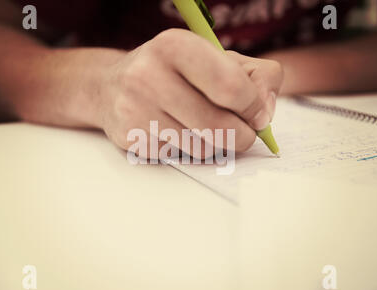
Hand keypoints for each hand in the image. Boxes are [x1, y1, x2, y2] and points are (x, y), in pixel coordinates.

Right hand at [94, 29, 282, 157]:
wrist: (111, 88)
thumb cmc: (173, 73)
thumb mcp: (214, 58)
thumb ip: (255, 75)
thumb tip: (265, 111)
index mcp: (175, 45)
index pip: (230, 86)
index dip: (254, 106)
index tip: (258, 114)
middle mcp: (149, 75)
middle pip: (218, 126)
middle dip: (242, 136)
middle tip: (243, 133)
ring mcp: (136, 109)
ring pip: (202, 148)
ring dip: (215, 145)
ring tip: (205, 127)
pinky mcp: (131, 138)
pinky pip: (181, 157)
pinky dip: (190, 150)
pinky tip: (178, 132)